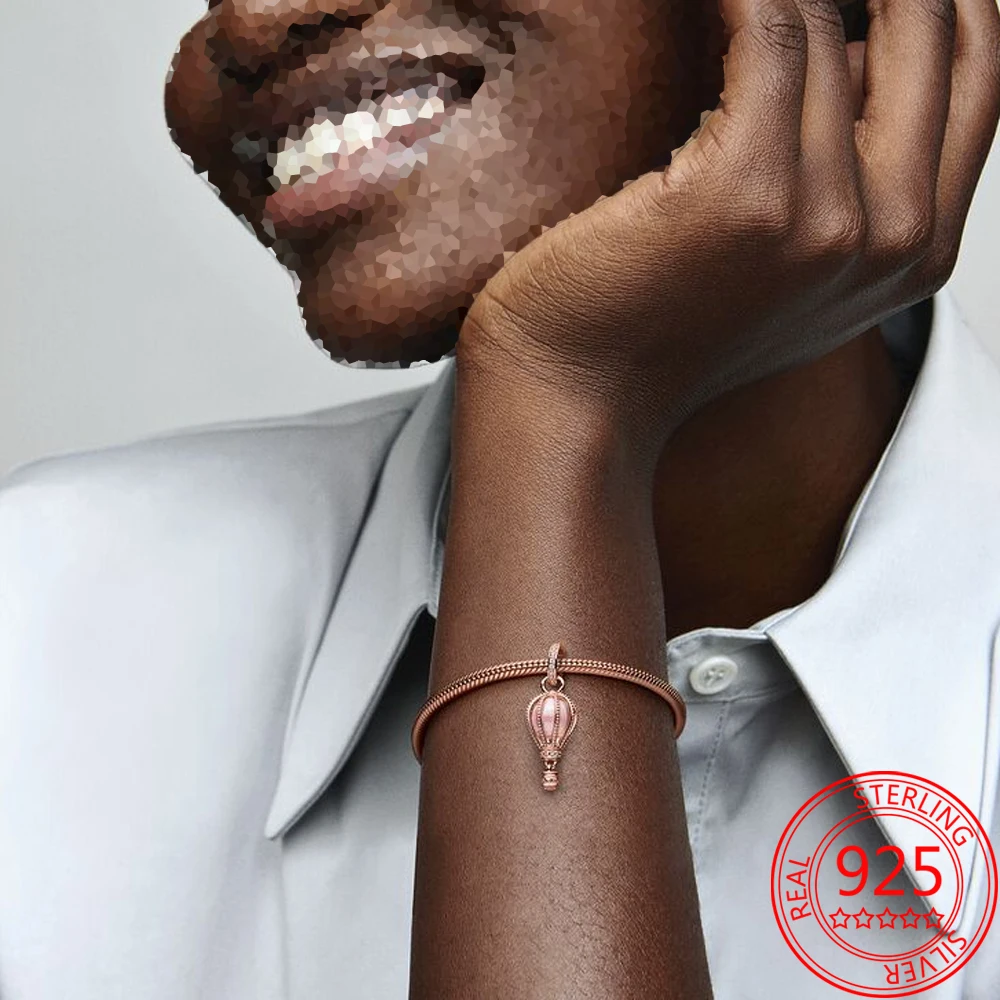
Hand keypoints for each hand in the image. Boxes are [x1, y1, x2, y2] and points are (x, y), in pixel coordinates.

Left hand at [458, 0, 999, 456]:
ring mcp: (826, 216)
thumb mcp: (787, 264)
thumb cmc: (661, 328)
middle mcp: (893, 238)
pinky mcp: (745, 189)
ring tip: (725, 2)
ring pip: (827, 27)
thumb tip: (854, 47)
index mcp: (917, 254)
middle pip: (931, 31)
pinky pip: (766, 28)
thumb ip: (846, 172)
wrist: (579, 397)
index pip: (972, 73)